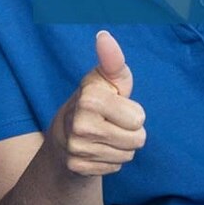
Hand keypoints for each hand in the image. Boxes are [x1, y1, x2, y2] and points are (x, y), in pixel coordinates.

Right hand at [53, 31, 145, 176]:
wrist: (64, 133)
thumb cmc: (97, 98)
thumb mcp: (107, 78)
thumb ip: (113, 59)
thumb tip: (103, 35)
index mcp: (89, 98)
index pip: (139, 118)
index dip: (133, 112)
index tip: (116, 105)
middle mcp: (79, 125)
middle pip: (137, 139)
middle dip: (131, 131)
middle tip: (113, 122)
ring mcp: (76, 149)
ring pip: (127, 155)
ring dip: (122, 146)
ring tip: (106, 134)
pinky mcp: (77, 169)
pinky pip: (115, 167)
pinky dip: (111, 159)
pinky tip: (98, 149)